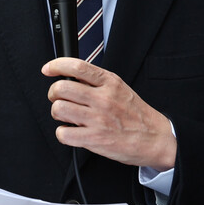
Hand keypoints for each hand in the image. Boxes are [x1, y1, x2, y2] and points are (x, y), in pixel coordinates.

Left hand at [43, 58, 176, 169]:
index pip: (76, 67)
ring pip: (59, 109)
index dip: (56, 66)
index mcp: (109, 83)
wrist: (155, 138)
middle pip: (61, 88)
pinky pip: (63, 134)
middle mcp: (103, 98)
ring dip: (58, 113)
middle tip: (58, 98)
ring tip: (66, 116)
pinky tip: (71, 132)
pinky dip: (62, 133)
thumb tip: (73, 76)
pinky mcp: (94, 139)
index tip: (48, 70)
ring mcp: (98, 119)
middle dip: (53, 93)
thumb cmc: (137, 115)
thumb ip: (98, 82)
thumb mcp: (121, 89)